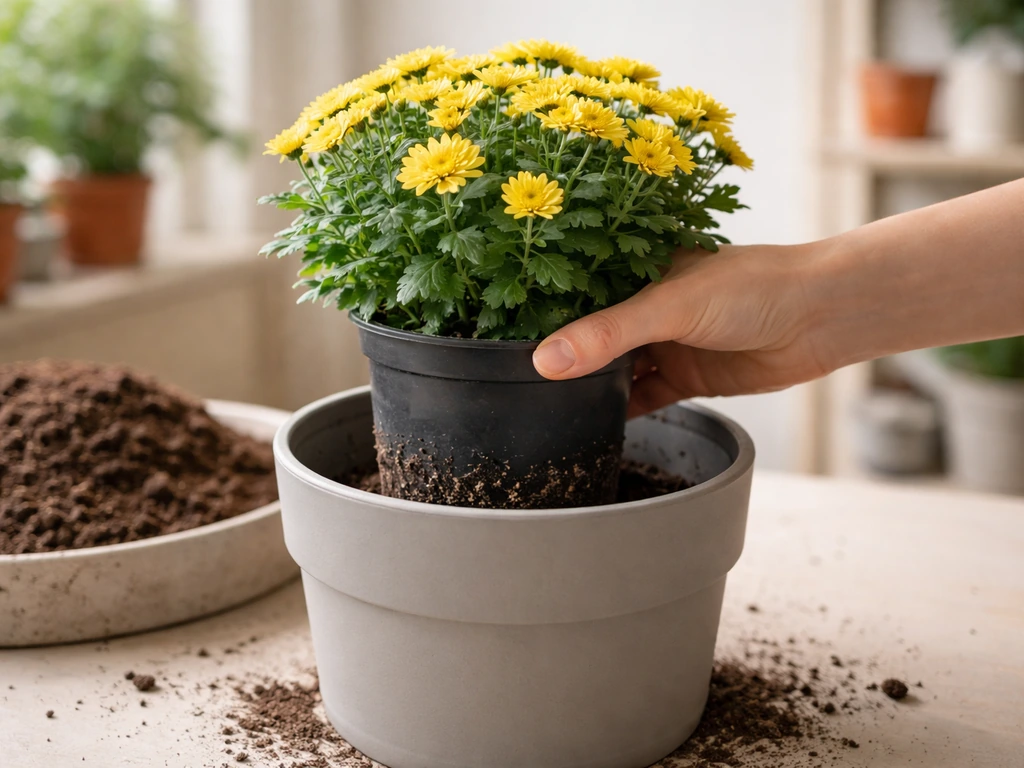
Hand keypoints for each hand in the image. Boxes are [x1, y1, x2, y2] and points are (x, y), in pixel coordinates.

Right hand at [532, 244, 830, 417]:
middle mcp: (648, 305)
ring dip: (587, 386)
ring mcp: (667, 343)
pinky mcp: (687, 378)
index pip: (577, 287)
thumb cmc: (755, 287)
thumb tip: (545, 363)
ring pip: (614, 369)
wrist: (823, 319)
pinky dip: (618, 411)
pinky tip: (587, 425)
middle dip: (559, 352)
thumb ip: (609, 333)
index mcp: (638, 268)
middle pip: (591, 333)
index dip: (541, 306)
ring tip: (537, 402)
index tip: (497, 326)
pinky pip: (642, 398)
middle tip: (506, 372)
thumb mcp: (671, 304)